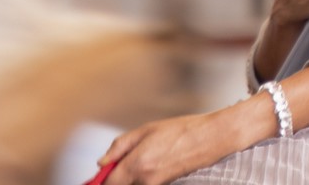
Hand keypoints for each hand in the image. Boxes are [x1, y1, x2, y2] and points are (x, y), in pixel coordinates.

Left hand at [99, 111, 228, 184]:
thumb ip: (120, 146)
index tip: (98, 174)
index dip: (99, 180)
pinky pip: (144, 183)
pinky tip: (151, 160)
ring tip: (140, 155)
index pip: (107, 183)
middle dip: (114, 177)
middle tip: (116, 162)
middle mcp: (145, 180)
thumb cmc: (182, 131)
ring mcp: (156, 184)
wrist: (210, 139)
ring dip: (128, 175)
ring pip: (132, 184)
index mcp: (137, 164)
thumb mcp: (146, 130)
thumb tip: (103, 162)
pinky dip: (140, 175)